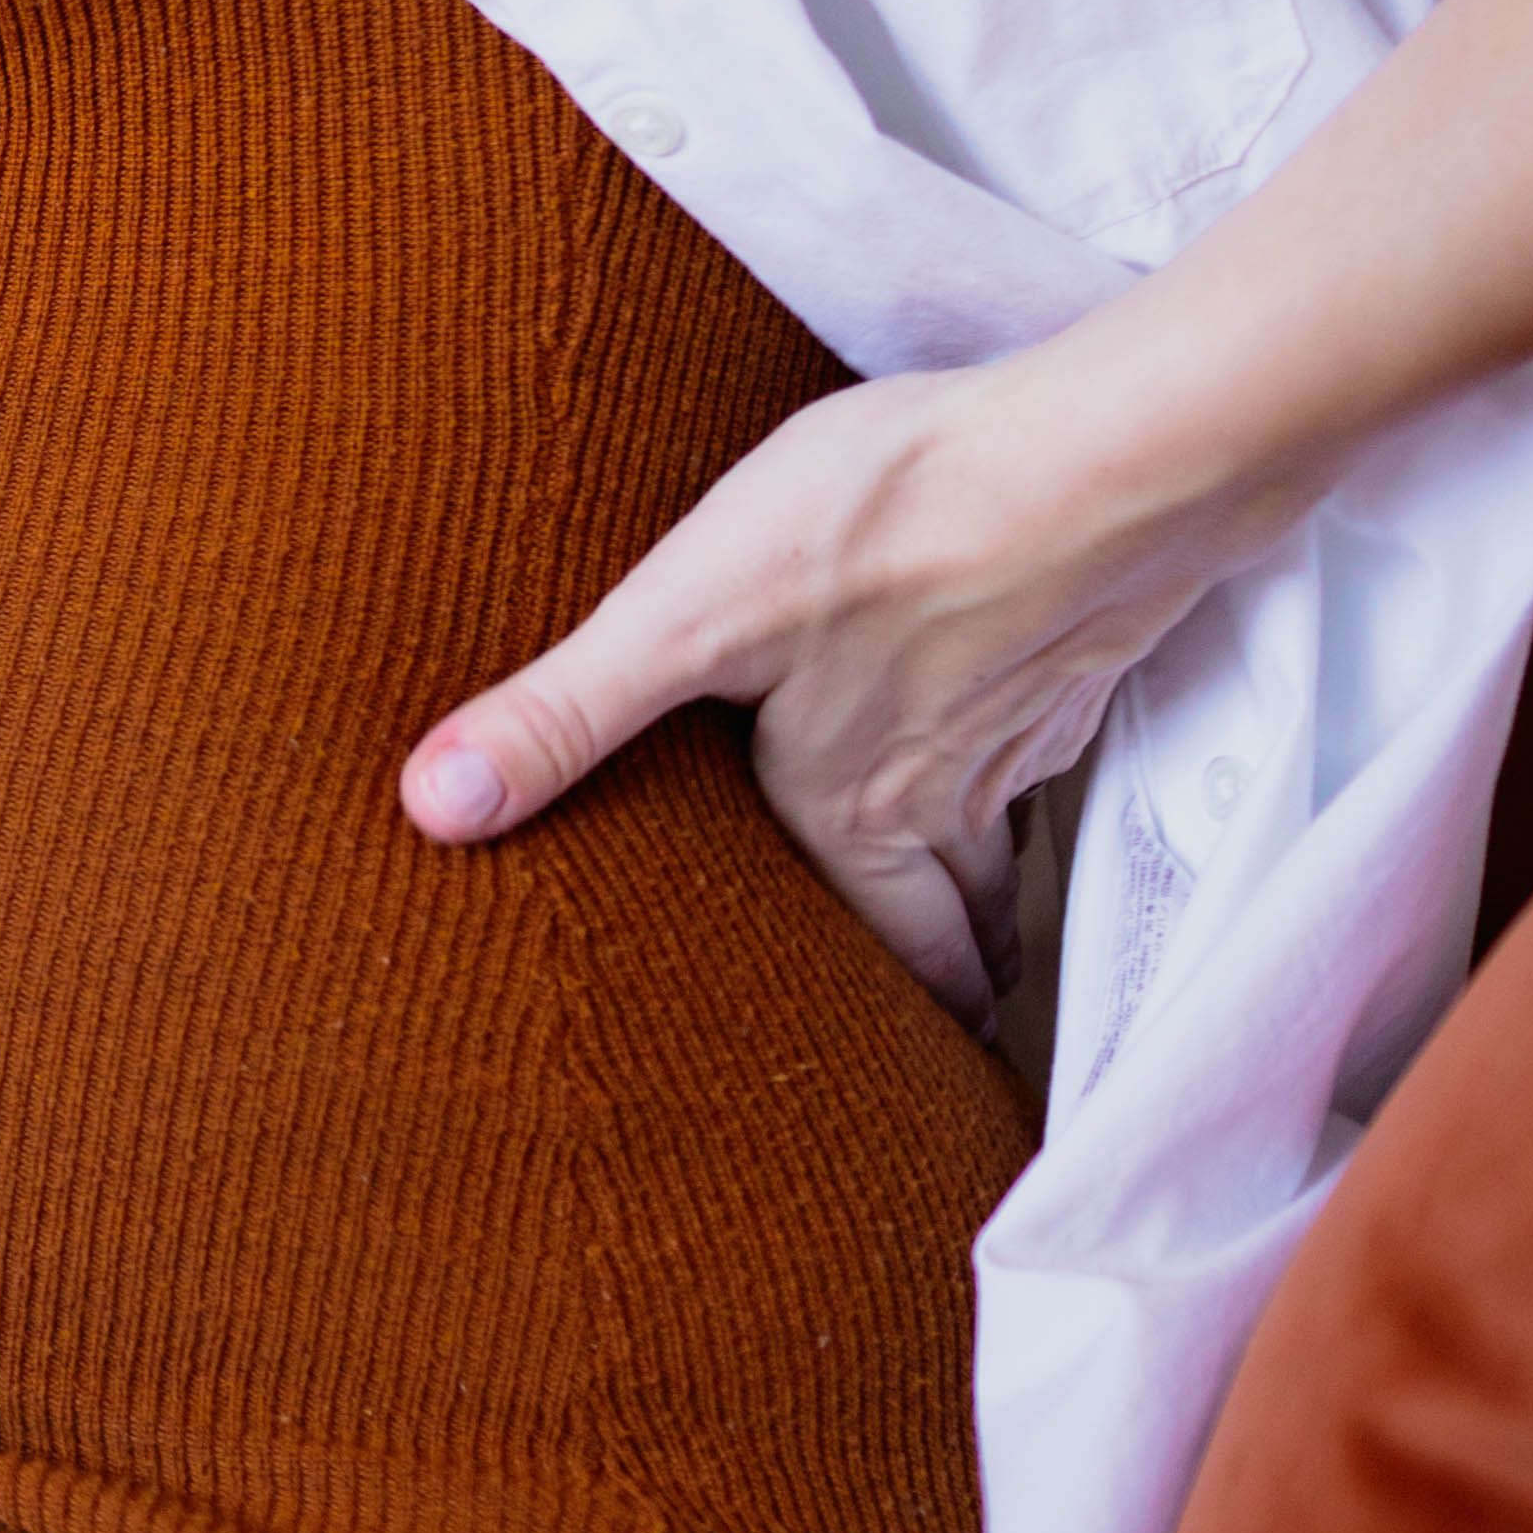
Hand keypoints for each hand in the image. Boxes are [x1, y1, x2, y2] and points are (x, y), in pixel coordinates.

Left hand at [394, 349, 1314, 1022]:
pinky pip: (1053, 741)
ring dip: (1002, 899)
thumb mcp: (680, 617)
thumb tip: (434, 808)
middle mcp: (944, 790)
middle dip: (954, 980)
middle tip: (961, 1031)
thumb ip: (564, 714)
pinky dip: (1036, 770)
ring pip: (1012, 843)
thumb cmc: (887, 525)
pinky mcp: (1083, 645)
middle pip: (957, 918)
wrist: (1098, 454)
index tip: (893, 1079)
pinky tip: (1023, 740)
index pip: (873, 947)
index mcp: (847, 806)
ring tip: (998, 944)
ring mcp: (1026, 722)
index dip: (885, 1017)